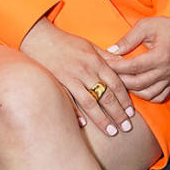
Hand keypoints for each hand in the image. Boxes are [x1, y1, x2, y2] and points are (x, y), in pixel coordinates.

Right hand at [20, 18, 134, 136]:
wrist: (38, 37)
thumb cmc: (65, 42)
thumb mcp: (89, 45)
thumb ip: (107, 57)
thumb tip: (125, 63)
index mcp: (96, 61)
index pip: (116, 83)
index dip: (125, 100)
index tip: (131, 113)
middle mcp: (85, 71)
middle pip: (106, 96)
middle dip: (118, 114)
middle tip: (127, 128)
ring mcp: (70, 78)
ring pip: (90, 102)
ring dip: (102, 119)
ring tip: (112, 132)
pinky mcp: (56, 83)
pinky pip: (68, 101)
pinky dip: (75, 113)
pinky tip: (83, 125)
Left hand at [105, 17, 169, 103]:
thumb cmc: (165, 26)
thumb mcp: (144, 26)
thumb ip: (128, 40)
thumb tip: (111, 51)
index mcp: (161, 56)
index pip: (134, 66)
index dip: (116, 66)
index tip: (104, 63)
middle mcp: (166, 71)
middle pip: (138, 83)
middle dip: (119, 80)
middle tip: (107, 73)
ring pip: (147, 94)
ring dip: (131, 90)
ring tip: (120, 81)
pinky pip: (158, 98)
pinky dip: (146, 96)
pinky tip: (136, 89)